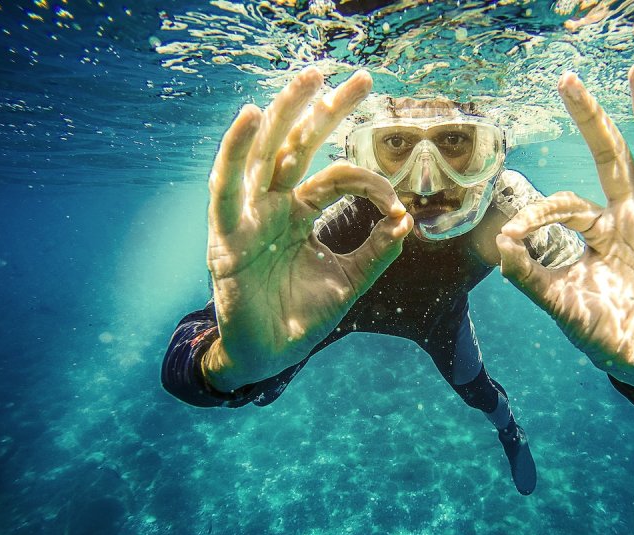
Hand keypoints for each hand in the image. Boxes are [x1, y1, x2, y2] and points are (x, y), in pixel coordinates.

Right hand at [203, 68, 412, 390]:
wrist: (268, 358)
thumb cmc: (302, 319)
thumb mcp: (348, 282)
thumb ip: (376, 253)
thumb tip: (408, 221)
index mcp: (299, 214)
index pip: (336, 178)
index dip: (369, 182)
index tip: (399, 205)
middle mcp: (273, 206)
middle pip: (299, 146)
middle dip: (326, 110)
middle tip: (359, 77)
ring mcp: (248, 217)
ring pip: (264, 154)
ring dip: (284, 113)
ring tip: (309, 77)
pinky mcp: (226, 235)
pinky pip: (227, 187)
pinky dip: (236, 150)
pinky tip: (252, 117)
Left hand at [497, 60, 633, 391]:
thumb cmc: (601, 332)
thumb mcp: (561, 304)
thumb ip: (530, 278)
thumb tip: (497, 242)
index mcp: (595, 231)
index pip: (566, 205)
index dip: (540, 211)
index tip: (513, 233)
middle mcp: (629, 217)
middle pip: (612, 156)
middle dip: (593, 119)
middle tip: (567, 79)